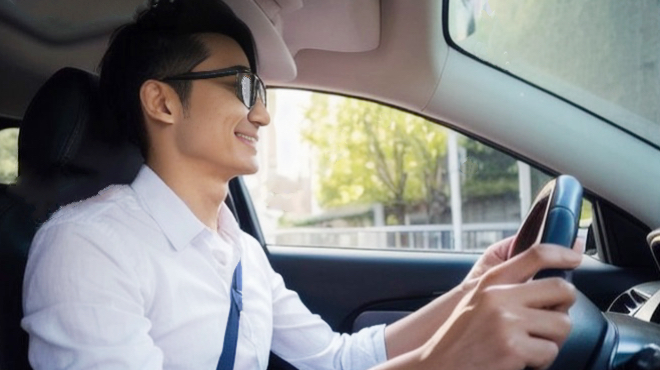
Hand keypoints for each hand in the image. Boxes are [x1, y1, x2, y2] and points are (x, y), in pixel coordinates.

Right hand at [415, 243, 581, 369]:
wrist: (440, 365)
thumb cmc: (460, 336)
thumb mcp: (476, 300)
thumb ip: (505, 287)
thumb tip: (546, 279)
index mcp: (491, 281)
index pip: (536, 254)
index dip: (563, 252)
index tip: (576, 257)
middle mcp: (499, 297)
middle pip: (562, 289)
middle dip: (564, 307)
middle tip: (551, 319)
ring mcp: (507, 323)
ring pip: (562, 324)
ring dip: (552, 339)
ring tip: (531, 344)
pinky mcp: (513, 349)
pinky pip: (550, 352)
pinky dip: (541, 361)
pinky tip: (523, 360)